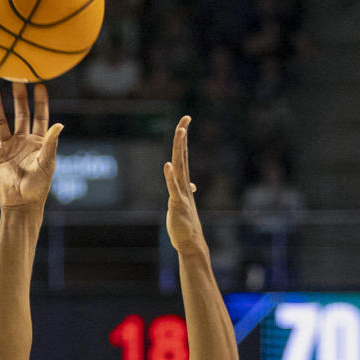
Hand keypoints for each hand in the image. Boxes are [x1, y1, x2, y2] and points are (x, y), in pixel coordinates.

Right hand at [0, 81, 61, 210]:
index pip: (39, 116)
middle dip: (18, 97)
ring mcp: (7, 147)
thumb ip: (51, 144)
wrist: (21, 205)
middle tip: (16, 79)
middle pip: (20, 114)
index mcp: (38, 141)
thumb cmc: (38, 187)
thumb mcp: (47, 163)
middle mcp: (22, 141)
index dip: (40, 102)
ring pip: (1, 122)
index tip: (39, 85)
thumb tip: (59, 124)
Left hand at [164, 115, 206, 256]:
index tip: (185, 122)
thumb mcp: (183, 203)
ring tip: (181, 131)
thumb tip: (192, 184)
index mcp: (183, 183)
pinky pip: (173, 188)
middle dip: (182, 137)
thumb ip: (185, 191)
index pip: (183, 156)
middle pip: (182, 155)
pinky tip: (167, 165)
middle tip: (186, 117)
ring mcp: (181, 193)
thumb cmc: (186, 224)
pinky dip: (170, 177)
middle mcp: (184, 184)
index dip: (183, 140)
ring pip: (180, 166)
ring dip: (179, 149)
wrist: (190, 242)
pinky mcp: (177, 204)